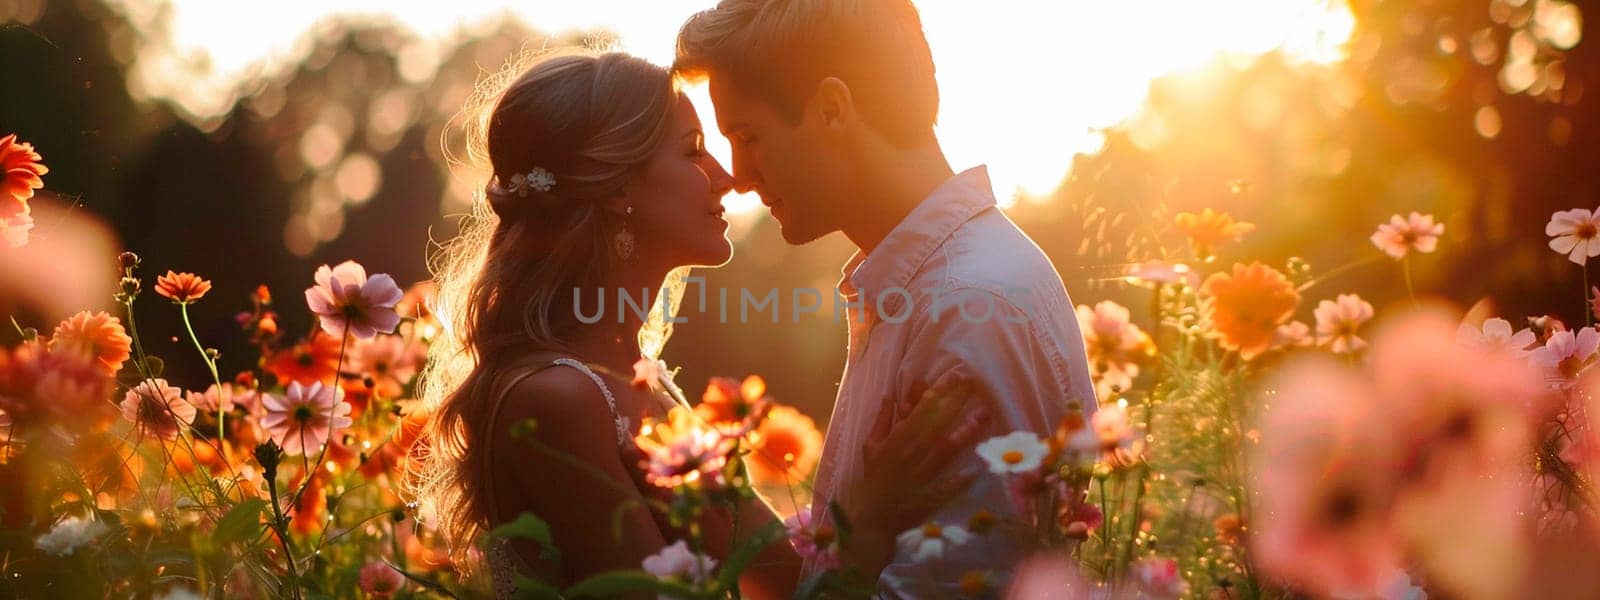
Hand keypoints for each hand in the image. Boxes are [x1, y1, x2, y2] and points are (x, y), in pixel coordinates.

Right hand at [837, 372, 990, 571]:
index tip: (951, 377)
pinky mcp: (928, 497)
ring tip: (983, 415)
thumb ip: (881, 420)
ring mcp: (919, 476)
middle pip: (934, 426)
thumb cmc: (873, 478)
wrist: (870, 517)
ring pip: (943, 452)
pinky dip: (958, 481)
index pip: (917, 413)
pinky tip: (975, 470)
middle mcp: (908, 456)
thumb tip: (891, 394)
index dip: (934, 395)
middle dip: (953, 404)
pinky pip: (945, 488)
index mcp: (894, 442)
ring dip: (964, 433)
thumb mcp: (870, 447)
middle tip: (971, 384)